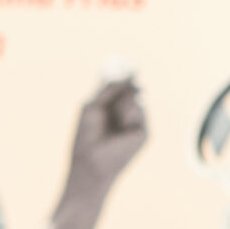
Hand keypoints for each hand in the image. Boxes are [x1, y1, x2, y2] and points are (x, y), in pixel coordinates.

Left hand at [62, 76, 148, 203]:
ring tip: (113, 117)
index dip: (123, 78)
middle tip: (125, 81)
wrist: (91, 162)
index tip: (126, 66)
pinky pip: (138, 109)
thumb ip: (107, 90)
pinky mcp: (143, 133)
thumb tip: (123, 76)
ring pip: (134, 98)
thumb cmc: (85, 137)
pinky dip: (128, 112)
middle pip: (130, 90)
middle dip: (127, 84)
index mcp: (110, 113)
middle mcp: (123, 118)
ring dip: (121, 102)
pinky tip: (122, 124)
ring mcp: (135, 126)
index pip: (120, 90)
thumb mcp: (92, 107)